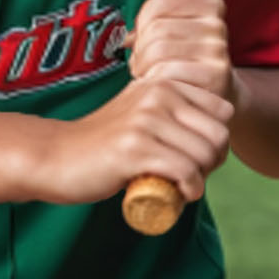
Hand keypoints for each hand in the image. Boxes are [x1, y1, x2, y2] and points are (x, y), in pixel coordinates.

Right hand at [35, 75, 234, 205]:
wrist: (55, 157)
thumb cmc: (102, 144)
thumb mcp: (140, 113)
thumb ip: (171, 111)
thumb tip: (218, 135)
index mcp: (161, 83)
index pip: (223, 109)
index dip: (217, 138)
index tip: (196, 155)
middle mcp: (156, 94)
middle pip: (219, 134)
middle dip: (213, 161)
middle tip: (190, 176)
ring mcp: (145, 120)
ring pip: (205, 155)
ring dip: (201, 179)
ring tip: (180, 185)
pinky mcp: (135, 148)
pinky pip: (185, 172)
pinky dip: (190, 190)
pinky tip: (179, 195)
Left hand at [129, 0, 238, 106]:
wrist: (213, 92)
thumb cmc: (188, 61)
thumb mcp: (173, 35)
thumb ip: (149, 26)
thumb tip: (124, 38)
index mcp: (209, 5)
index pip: (163, 1)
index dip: (143, 19)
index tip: (141, 34)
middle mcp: (216, 25)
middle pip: (157, 28)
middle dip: (140, 47)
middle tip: (139, 61)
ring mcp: (218, 50)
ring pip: (159, 50)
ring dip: (142, 65)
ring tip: (145, 72)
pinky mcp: (215, 75)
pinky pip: (167, 72)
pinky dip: (153, 78)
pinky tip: (156, 82)